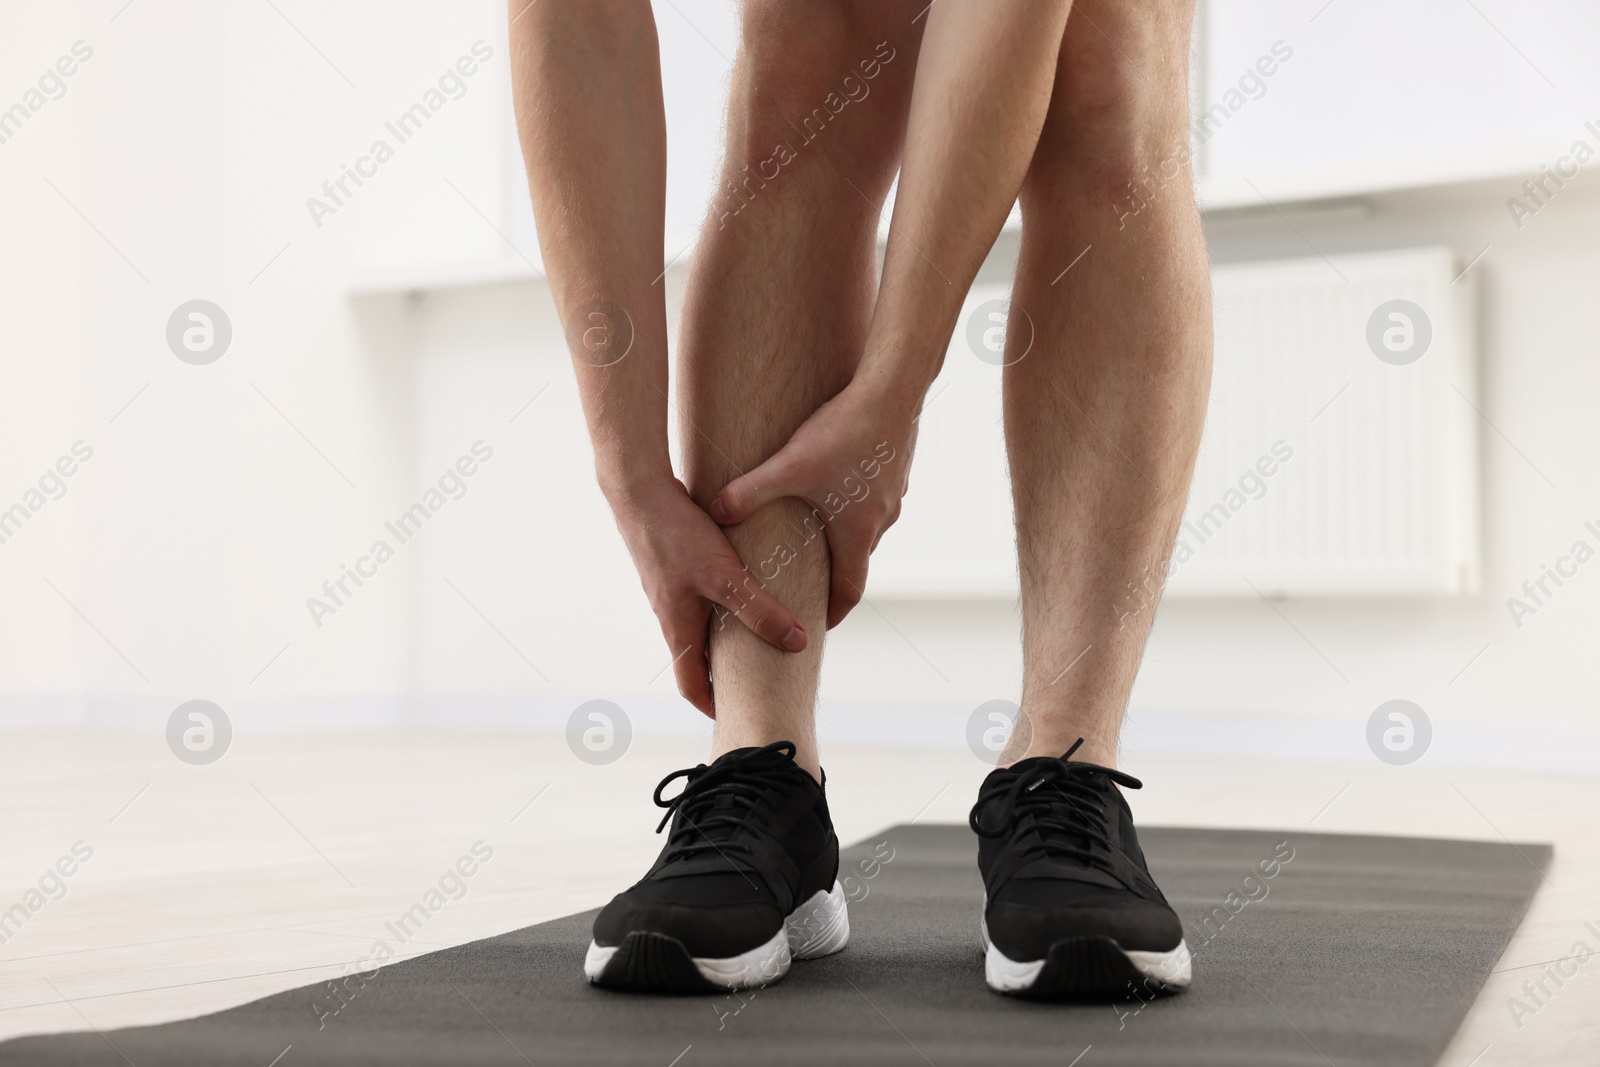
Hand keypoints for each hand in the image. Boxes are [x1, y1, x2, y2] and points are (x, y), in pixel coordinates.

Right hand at [610, 476, 808, 716]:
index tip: (735, 717)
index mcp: (678, 627)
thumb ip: (761, 609)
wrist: (638, 492)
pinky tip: (742, 588)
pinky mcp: (674, 565)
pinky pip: (699, 596)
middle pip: (697, 656)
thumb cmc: (678, 536)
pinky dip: (720, 604)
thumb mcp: (726, 577)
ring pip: (698, 625)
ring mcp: (670, 589)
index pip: (690, 683)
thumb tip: (798, 643)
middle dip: (723, 673)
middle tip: (753, 682)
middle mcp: (671, 613)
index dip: (712, 705)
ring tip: (755, 638)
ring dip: (723, 637)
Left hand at [709, 381, 914, 627]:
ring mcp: (893, 494)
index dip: (834, 612)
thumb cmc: (844, 433)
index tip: (820, 624)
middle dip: (834, 574)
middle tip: (810, 583)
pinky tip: (836, 485)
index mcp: (858, 533)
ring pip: (867, 528)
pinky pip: (874, 498)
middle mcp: (881, 520)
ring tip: (817, 534)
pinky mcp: (895, 469)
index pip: (850, 591)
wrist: (894, 391)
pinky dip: (855, 505)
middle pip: (858, 560)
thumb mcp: (789, 467)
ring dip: (845, 536)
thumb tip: (714, 512)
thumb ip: (749, 493)